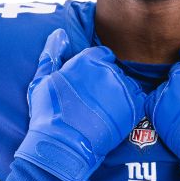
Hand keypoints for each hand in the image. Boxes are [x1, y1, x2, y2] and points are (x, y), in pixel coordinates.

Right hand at [15, 29, 145, 180]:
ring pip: (126, 84)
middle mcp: (107, 70)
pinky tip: (114, 118)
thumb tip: (59, 34)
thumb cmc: (48, 115)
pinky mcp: (134, 106)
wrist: (63, 146)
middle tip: (93, 103)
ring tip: (103, 113)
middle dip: (105, 83)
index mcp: (86, 60)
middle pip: (114, 70)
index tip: (88, 87)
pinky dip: (129, 107)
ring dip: (118, 95)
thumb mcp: (42, 81)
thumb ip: (52, 54)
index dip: (94, 71)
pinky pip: (138, 99)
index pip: (101, 55)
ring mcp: (122, 88)